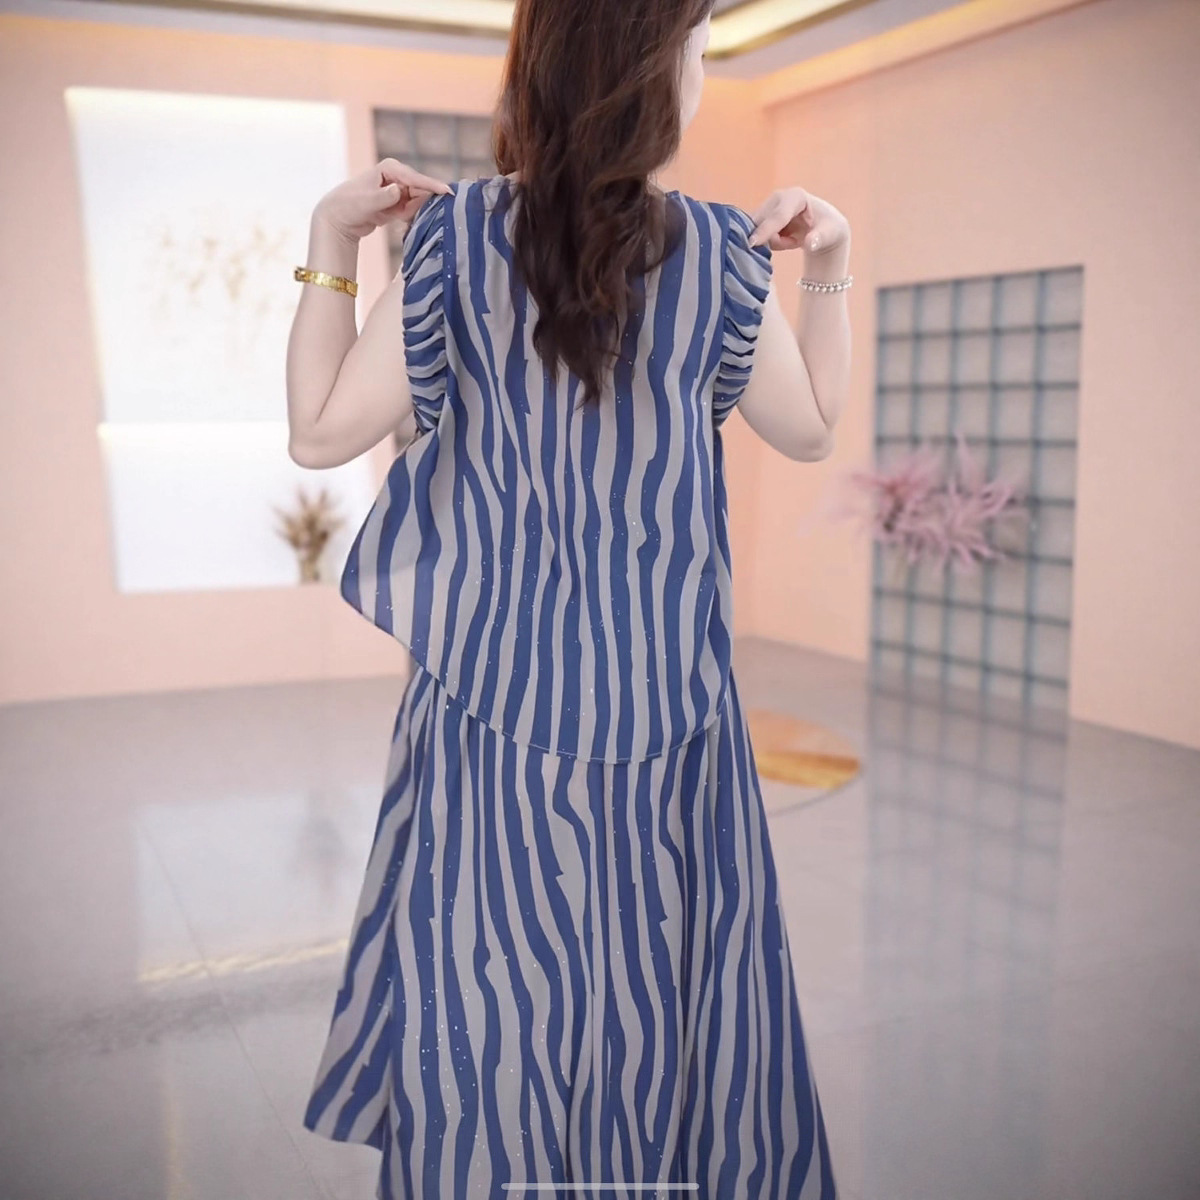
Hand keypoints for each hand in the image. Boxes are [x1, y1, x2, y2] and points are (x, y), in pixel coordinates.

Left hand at [313, 158, 453, 242]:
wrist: (339, 219)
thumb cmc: (349, 205)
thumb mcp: (366, 201)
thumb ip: (384, 197)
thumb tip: (399, 190)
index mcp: (390, 168)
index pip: (416, 178)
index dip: (432, 186)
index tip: (448, 192)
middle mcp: (397, 177)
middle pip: (421, 190)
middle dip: (424, 204)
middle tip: (414, 217)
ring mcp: (399, 190)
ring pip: (419, 202)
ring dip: (415, 213)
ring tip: (399, 220)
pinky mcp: (398, 203)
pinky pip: (412, 211)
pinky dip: (410, 219)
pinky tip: (401, 225)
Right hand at [747, 186, 849, 254]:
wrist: (823, 228)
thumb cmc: (828, 229)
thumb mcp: (830, 234)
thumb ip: (819, 238)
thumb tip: (810, 243)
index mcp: (796, 196)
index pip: (778, 216)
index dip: (766, 230)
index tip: (752, 244)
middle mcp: (778, 197)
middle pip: (762, 223)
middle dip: (772, 240)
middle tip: (793, 243)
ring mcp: (768, 206)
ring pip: (757, 230)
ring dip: (772, 242)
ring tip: (792, 240)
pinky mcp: (762, 216)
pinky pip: (757, 234)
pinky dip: (770, 242)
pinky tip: (785, 239)